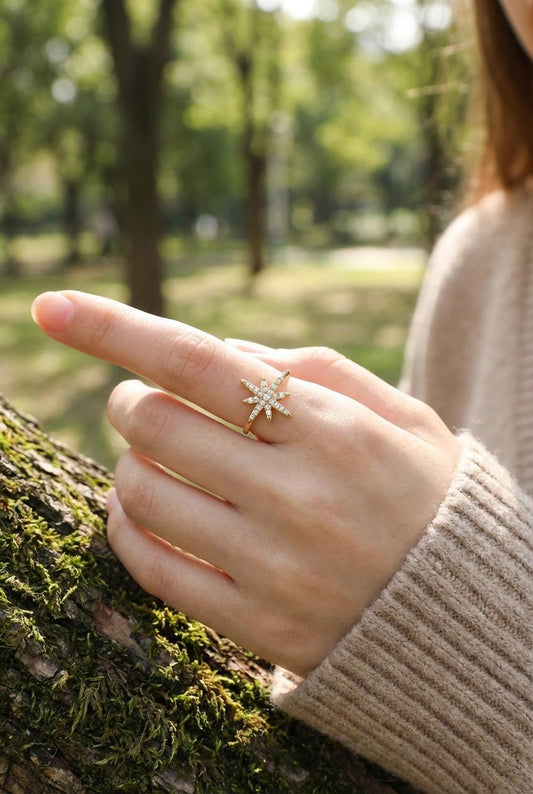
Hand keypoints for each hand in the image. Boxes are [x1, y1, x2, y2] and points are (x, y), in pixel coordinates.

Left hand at [31, 291, 459, 675]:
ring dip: (129, 463)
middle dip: (130, 401)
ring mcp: (270, 566)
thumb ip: (311, 366)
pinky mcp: (253, 623)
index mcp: (332, 429)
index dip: (115, 328)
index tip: (52, 307)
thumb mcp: (399, 412)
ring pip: (140, 494)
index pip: (199, 362)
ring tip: (154, 459)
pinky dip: (127, 528)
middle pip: (154, 425)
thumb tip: (215, 348)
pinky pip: (151, 568)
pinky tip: (142, 512)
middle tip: (144, 402)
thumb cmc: (426, 495)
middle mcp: (296, 495)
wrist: (463, 614)